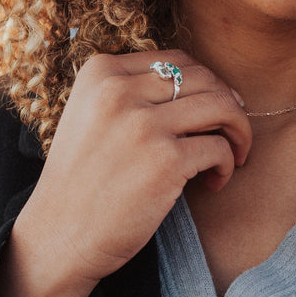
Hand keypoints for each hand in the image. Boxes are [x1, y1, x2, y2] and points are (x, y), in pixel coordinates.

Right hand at [0, 50, 251, 296]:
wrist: (57, 236)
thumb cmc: (80, 182)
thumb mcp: (89, 116)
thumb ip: (130, 93)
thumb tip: (205, 85)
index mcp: (100, 73)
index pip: (174, 60)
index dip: (204, 82)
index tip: (214, 107)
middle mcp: (119, 91)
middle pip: (203, 78)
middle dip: (227, 103)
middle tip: (230, 131)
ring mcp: (143, 125)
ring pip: (221, 106)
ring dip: (238, 130)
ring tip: (233, 154)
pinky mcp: (165, 161)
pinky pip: (219, 147)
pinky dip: (226, 164)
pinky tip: (214, 182)